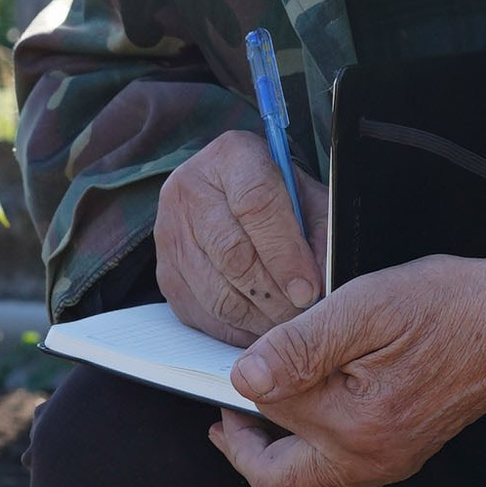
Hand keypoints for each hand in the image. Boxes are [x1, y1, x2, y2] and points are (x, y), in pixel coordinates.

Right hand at [157, 132, 326, 339]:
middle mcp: (189, 187)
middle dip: (274, 294)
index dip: (285, 253)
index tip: (309, 288)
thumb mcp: (310, 200)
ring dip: (257, 318)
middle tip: (303, 315)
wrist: (232, 198)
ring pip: (215, 291)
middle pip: (232, 254)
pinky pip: (200, 314)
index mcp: (231, 156)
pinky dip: (236, 330)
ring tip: (287, 325)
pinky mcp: (164, 271)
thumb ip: (321, 234)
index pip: (255, 205)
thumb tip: (321, 282)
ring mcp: (169, 231)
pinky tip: (262, 329)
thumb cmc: (281, 198)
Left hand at [213, 251, 485, 486]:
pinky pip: (337, 478)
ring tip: (255, 417)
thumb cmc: (452, 306)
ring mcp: (389, 465)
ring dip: (273, 459)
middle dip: (243, 452)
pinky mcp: (401, 457)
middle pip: (281, 486)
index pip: (270, 416)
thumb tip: (244, 378)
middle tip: (225, 414)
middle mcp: (372, 460)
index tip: (233, 359)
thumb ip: (300, 345)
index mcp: (357, 426)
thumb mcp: (368, 306)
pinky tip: (303, 417)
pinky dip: (308, 456)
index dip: (243, 385)